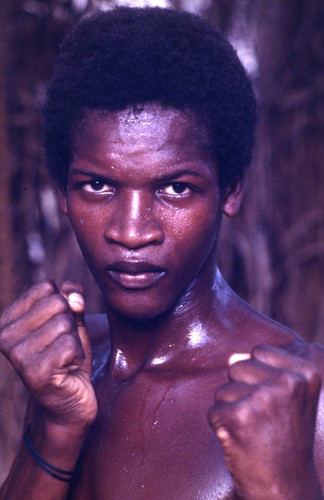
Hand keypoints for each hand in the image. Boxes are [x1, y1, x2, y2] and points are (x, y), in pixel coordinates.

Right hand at [0, 280, 96, 429]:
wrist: (70, 404)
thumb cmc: (68, 359)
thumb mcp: (72, 322)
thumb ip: (72, 299)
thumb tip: (74, 294)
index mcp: (8, 320)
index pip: (47, 287)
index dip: (64, 307)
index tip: (57, 331)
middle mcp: (5, 336)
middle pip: (58, 303)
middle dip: (71, 324)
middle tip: (63, 348)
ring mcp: (17, 355)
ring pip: (65, 324)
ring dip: (74, 343)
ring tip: (64, 360)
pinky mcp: (34, 373)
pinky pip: (70, 345)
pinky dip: (77, 356)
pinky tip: (67, 370)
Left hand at [208, 345, 322, 499]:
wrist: (286, 489)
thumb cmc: (285, 441)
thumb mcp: (290, 399)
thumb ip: (264, 370)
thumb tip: (231, 357)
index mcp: (306, 373)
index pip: (259, 352)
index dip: (258, 377)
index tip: (275, 403)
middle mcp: (289, 382)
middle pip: (238, 367)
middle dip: (242, 391)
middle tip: (262, 419)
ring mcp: (264, 398)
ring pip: (223, 389)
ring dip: (231, 410)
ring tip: (253, 431)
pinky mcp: (240, 416)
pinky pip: (214, 410)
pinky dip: (220, 427)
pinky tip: (241, 441)